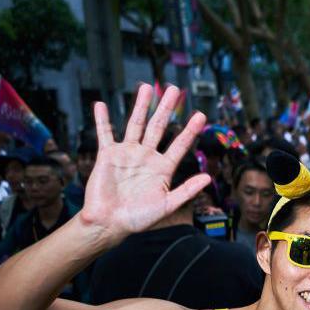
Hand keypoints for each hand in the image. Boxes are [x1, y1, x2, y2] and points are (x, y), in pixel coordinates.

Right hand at [81, 83, 209, 237]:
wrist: (110, 222)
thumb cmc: (139, 218)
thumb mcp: (167, 205)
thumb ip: (187, 191)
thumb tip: (208, 179)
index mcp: (163, 168)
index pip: (180, 144)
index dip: (190, 130)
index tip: (201, 115)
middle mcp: (147, 157)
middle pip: (158, 127)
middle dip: (166, 108)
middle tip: (174, 89)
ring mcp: (127, 154)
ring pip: (135, 124)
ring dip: (141, 106)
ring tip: (146, 87)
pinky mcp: (108, 156)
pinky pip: (105, 134)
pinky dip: (102, 120)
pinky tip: (101, 105)